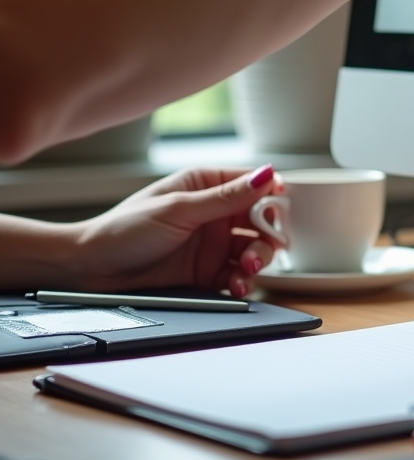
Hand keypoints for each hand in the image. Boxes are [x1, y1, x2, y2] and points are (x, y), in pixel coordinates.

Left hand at [71, 165, 282, 296]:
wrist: (91, 271)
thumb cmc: (124, 229)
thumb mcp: (178, 209)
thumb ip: (226, 197)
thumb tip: (266, 176)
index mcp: (207, 186)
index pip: (253, 184)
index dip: (271, 196)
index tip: (277, 209)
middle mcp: (214, 214)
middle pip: (261, 220)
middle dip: (268, 233)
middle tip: (263, 245)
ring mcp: (212, 244)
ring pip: (254, 249)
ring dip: (258, 258)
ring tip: (247, 267)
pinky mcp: (207, 272)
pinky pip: (238, 275)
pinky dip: (243, 280)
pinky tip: (237, 284)